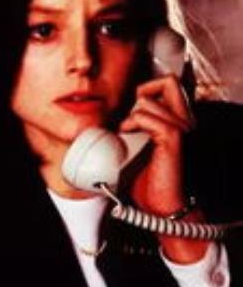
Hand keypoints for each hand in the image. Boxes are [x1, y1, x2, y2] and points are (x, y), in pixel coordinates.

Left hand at [119, 75, 207, 262]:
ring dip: (131, 115)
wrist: (159, 206)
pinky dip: (133, 123)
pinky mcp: (173, 139)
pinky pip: (148, 117)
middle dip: (143, 92)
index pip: (165, 84)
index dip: (145, 90)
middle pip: (168, 81)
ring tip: (128, 132)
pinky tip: (128, 136)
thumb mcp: (130, 147)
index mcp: (174, 119)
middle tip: (132, 117)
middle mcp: (182, 120)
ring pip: (150, 100)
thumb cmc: (145, 180)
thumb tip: (104, 118)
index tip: (131, 112)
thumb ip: (127, 129)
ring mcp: (180, 128)